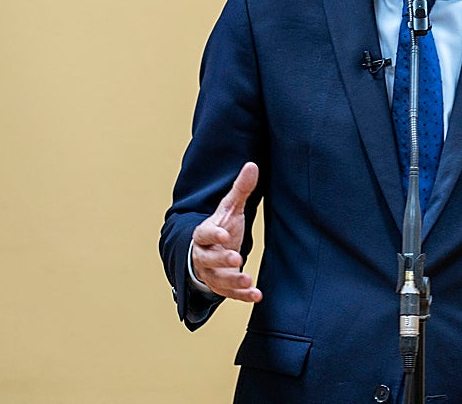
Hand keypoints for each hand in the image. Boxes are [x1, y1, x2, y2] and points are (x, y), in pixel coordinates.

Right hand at [191, 162, 262, 302]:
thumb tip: (252, 165)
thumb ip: (240, 190)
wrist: (210, 252)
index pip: (204, 234)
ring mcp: (211, 273)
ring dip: (233, 281)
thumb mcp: (230, 209)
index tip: (223, 234)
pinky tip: (257, 296)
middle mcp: (204, 256)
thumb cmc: (221, 228)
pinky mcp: (221, 286)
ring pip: (218, 279)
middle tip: (237, 258)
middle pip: (208, 259)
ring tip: (248, 280)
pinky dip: (243, 296)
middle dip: (222, 260)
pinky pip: (230, 293)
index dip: (212, 234)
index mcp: (204, 234)